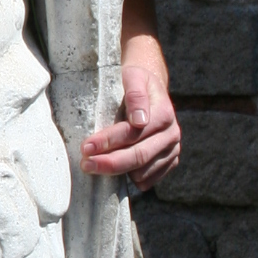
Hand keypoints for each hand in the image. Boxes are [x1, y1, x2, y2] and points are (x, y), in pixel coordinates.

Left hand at [80, 61, 181, 193]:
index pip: (134, 132)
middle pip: (139, 156)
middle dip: (109, 163)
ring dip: (117, 174)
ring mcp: (172, 151)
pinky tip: (114, 170)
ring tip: (94, 165)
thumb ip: (135, 94)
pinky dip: (129, 179)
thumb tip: (139, 120)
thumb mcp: (134, 77)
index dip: (109, 141)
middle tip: (86, 164)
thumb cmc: (136, 82)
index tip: (86, 147)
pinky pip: (148, 181)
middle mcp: (172, 134)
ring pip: (143, 172)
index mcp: (164, 113)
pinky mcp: (169, 163)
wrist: (150, 88)